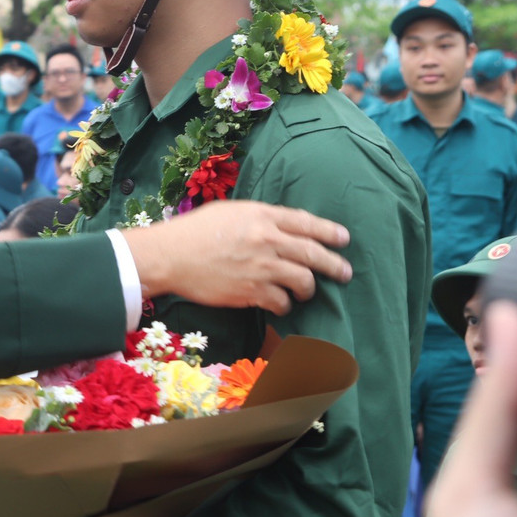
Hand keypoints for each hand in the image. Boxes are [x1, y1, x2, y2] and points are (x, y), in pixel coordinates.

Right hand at [122, 200, 350, 312]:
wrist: (170, 256)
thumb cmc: (194, 231)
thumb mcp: (230, 211)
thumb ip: (259, 217)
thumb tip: (282, 226)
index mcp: (262, 216)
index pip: (307, 223)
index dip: (330, 232)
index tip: (343, 239)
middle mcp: (267, 240)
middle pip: (314, 254)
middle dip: (335, 265)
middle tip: (345, 272)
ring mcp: (262, 267)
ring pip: (303, 281)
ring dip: (308, 288)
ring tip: (306, 291)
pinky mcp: (252, 292)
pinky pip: (282, 302)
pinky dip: (284, 304)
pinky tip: (280, 303)